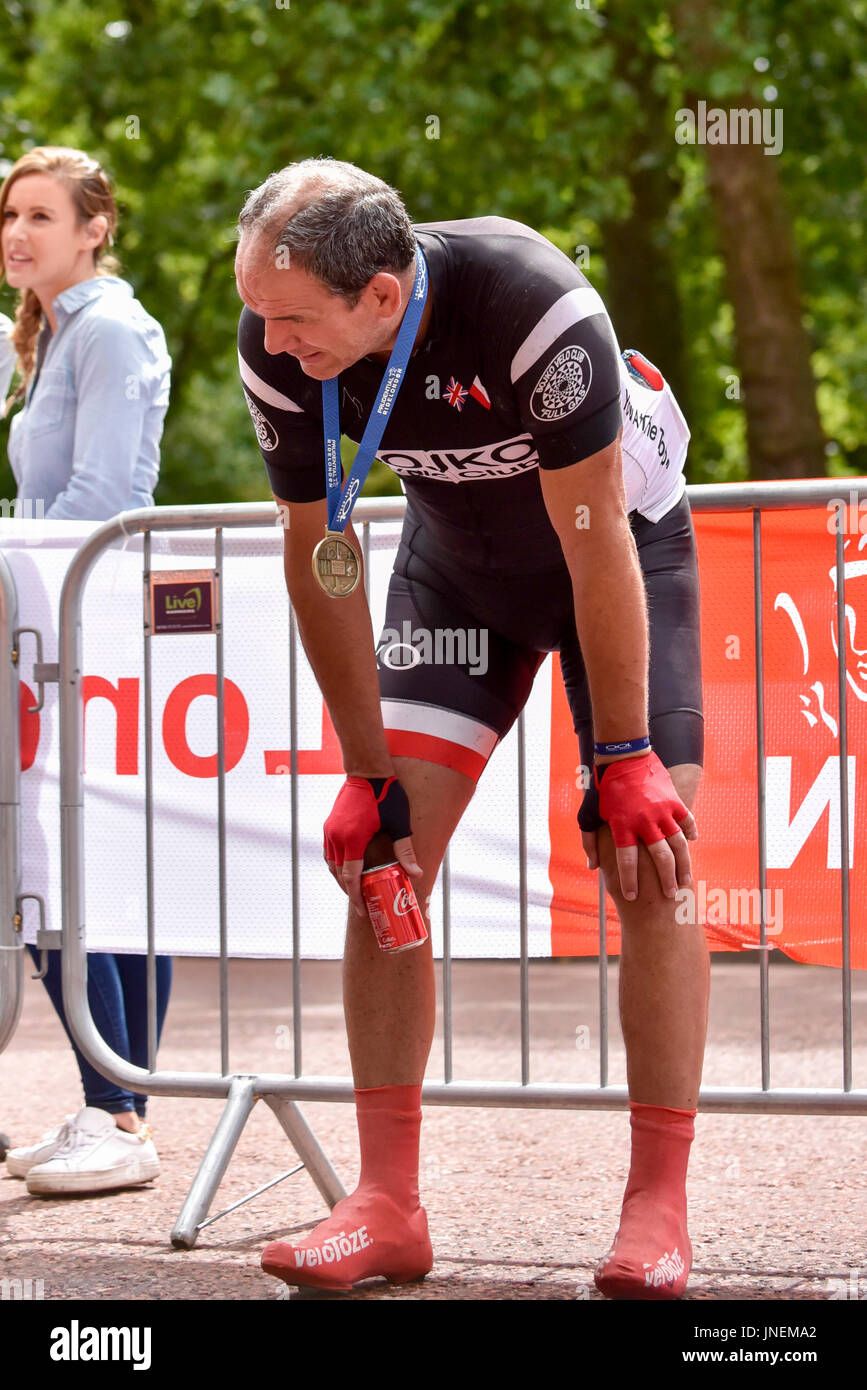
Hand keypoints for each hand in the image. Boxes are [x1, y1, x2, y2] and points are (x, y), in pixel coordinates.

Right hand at [323, 775, 421, 915]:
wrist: (366, 770)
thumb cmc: (385, 795)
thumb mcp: (398, 824)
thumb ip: (405, 851)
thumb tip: (417, 874)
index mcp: (352, 840)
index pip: (350, 878)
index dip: (355, 897)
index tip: (362, 910)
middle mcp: (337, 837)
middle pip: (339, 874)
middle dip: (349, 891)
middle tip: (361, 903)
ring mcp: (330, 830)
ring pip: (332, 863)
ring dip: (341, 878)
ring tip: (355, 888)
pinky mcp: (330, 824)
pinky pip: (330, 851)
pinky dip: (337, 864)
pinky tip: (348, 867)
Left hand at [595, 751, 696, 901]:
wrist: (623, 757)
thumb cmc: (604, 789)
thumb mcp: (590, 815)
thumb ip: (590, 841)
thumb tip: (593, 866)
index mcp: (622, 825)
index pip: (627, 860)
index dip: (630, 881)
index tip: (632, 897)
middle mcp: (644, 820)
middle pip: (660, 858)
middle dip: (666, 880)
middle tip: (670, 895)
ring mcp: (661, 810)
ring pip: (679, 844)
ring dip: (684, 864)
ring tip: (686, 880)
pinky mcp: (673, 800)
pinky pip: (686, 821)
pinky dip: (691, 833)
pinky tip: (692, 843)